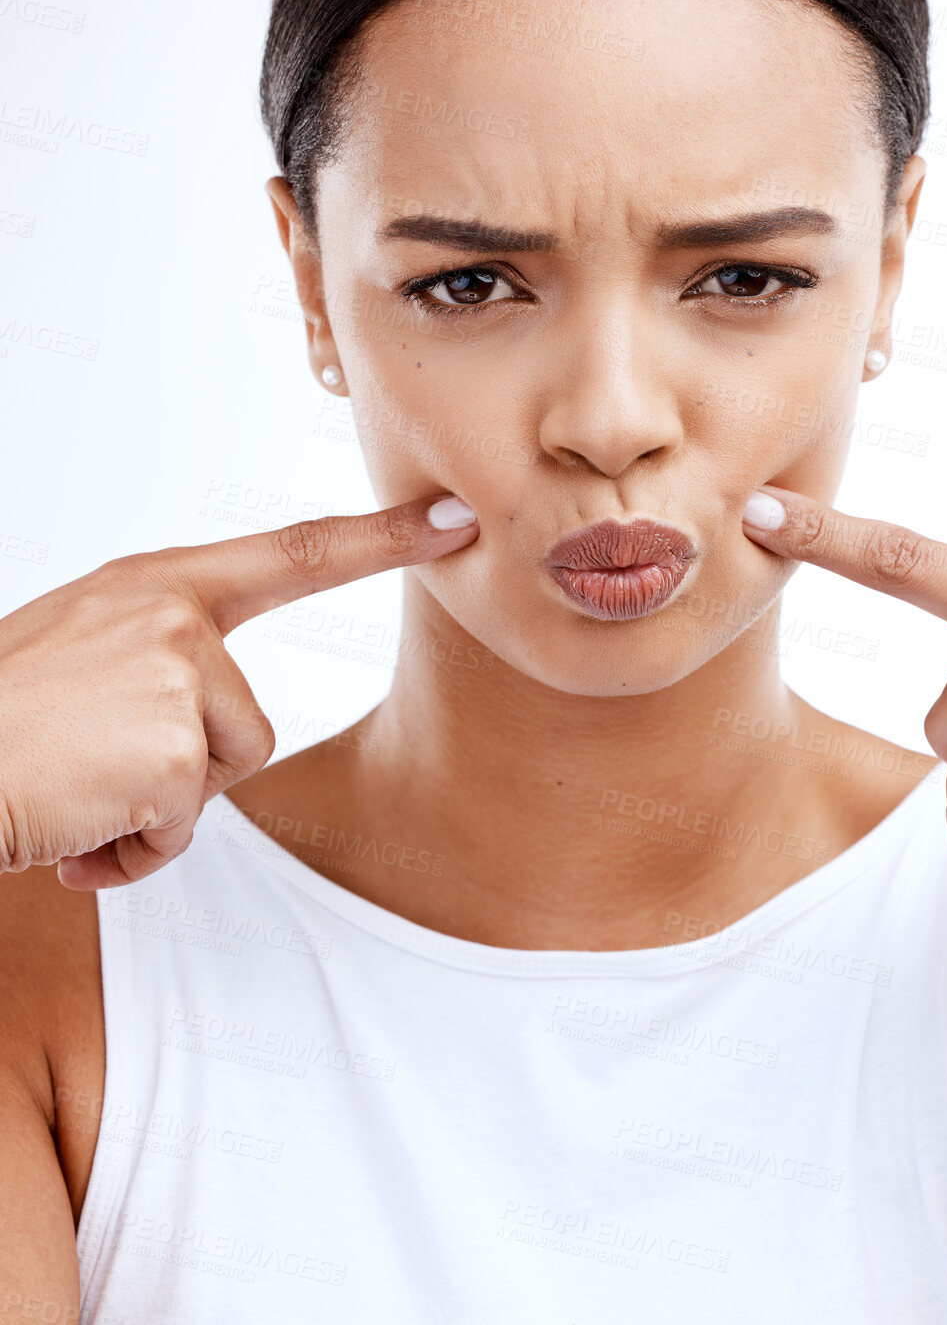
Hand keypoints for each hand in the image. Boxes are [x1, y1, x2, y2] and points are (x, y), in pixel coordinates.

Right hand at [0, 495, 477, 888]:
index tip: (452, 517)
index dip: (380, 538)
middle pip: (247, 726)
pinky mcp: (176, 741)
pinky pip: (183, 826)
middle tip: (90, 767)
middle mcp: (172, 614)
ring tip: (77, 792)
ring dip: (149, 813)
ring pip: (217, 777)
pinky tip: (72, 826)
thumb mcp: (77, 660)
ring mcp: (178, 671)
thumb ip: (153, 669)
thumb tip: (193, 741)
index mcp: (153, 586)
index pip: (291, 553)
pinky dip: (129, 850)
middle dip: (180, 777)